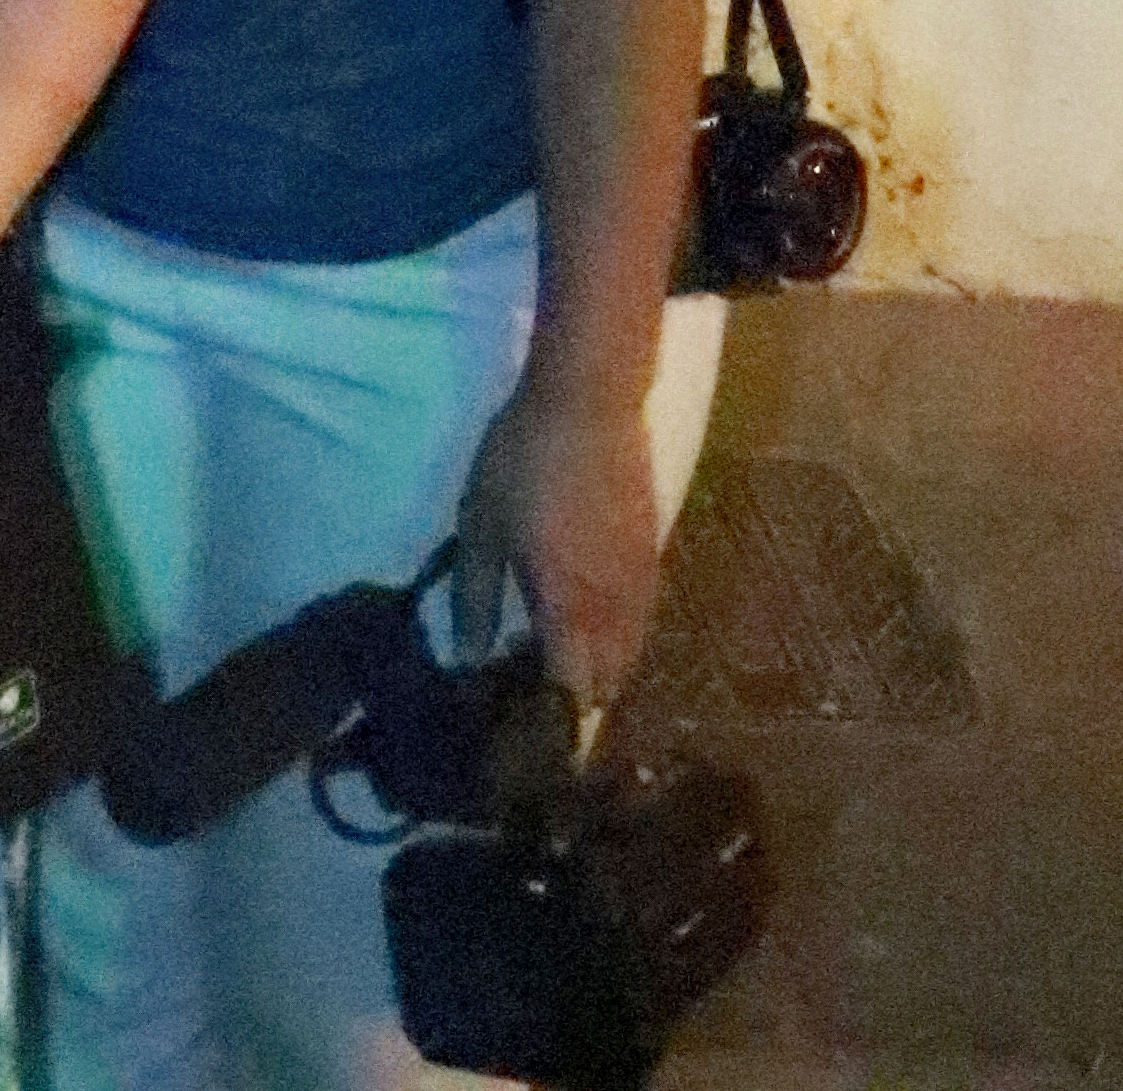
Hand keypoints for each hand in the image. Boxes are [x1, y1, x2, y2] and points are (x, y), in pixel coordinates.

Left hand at [452, 359, 660, 707]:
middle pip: (607, 685)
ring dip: (599, 669)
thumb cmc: (525, 461)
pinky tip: (585, 614)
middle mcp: (616, 612)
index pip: (571, 697)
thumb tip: (468, 659)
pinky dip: (616, 635)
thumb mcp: (481, 525)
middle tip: (533, 690)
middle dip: (575, 701)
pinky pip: (640, 621)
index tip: (518, 724)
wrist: (590, 398)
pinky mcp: (654, 555)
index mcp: (571, 612)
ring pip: (630, 655)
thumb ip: (475, 597)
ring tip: (556, 655)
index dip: (547, 720)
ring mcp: (642, 585)